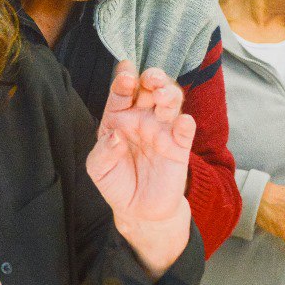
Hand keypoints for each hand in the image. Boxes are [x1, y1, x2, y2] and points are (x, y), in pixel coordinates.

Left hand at [86, 62, 193, 276]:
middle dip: (152, 78)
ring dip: (169, 93)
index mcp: (119, 117)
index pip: (121, 94)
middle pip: (150, 89)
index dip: (123, 82)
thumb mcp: (98, 168)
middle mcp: (142, 118)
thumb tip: (116, 136)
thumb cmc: (116, 182)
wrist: (138, 210)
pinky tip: (183, 122)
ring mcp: (162, 130)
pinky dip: (186, 124)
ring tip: (163, 94)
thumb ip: (103, 151)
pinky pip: (186, 130)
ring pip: (170, 102)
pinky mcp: (179, 146)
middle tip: (150, 78)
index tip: (125, 74)